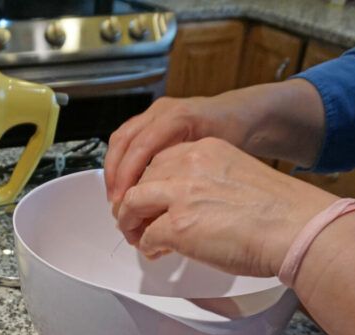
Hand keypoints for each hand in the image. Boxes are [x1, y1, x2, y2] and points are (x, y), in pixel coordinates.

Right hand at [104, 95, 247, 205]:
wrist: (241, 115)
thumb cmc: (236, 136)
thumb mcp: (217, 155)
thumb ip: (188, 172)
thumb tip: (161, 201)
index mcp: (179, 117)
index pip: (141, 145)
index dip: (127, 174)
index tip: (123, 200)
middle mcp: (162, 111)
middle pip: (124, 139)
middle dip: (114, 173)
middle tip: (115, 202)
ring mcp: (154, 113)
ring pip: (120, 138)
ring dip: (113, 168)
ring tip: (115, 196)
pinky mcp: (150, 120)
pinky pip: (127, 139)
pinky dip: (121, 162)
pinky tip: (124, 184)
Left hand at [114, 138, 337, 276]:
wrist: (295, 228)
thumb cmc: (279, 213)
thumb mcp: (238, 179)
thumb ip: (210, 184)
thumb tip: (193, 208)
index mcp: (206, 150)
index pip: (162, 160)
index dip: (152, 183)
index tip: (151, 198)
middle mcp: (189, 165)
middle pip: (142, 180)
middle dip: (134, 203)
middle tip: (137, 222)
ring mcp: (179, 194)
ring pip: (132, 204)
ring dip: (130, 222)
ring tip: (137, 237)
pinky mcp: (176, 224)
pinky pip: (147, 236)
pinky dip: (147, 246)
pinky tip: (157, 252)